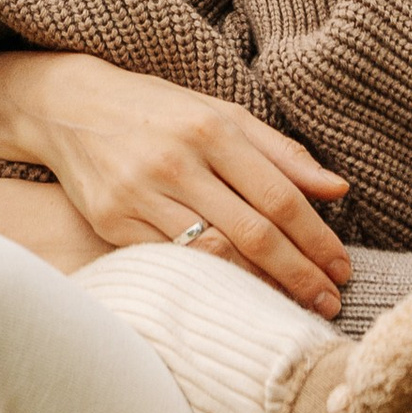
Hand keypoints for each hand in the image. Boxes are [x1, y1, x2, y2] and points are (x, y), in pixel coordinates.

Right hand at [0, 49, 350, 316]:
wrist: (69, 105)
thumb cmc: (157, 110)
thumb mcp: (219, 113)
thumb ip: (279, 152)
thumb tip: (338, 189)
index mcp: (210, 128)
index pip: (279, 195)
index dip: (316, 238)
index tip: (342, 268)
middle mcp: (176, 162)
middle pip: (253, 232)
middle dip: (299, 273)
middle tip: (330, 302)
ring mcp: (140, 194)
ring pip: (214, 255)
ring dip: (261, 288)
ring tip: (292, 307)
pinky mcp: (113, 221)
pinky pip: (173, 262)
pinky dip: (211, 284)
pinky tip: (237, 298)